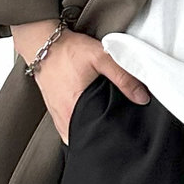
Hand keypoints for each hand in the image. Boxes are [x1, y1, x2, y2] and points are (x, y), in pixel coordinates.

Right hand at [10, 20, 150, 144]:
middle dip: (99, 138)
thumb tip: (142, 97)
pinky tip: (86, 120)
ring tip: (101, 128)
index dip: (107, 139)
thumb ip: (123, 77)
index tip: (118, 138)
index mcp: (74, 108)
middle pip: (84, 138)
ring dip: (86, 134)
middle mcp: (64, 116)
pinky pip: (66, 128)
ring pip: (74, 136)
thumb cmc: (68, 50)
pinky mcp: (53, 110)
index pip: (93, 137)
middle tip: (113, 133)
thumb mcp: (101, 57)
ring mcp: (57, 115)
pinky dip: (77, 127)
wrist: (42, 43)